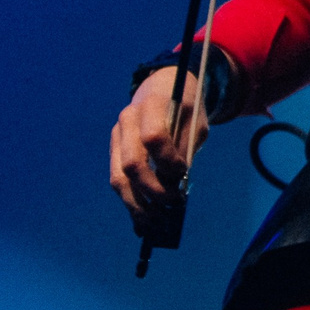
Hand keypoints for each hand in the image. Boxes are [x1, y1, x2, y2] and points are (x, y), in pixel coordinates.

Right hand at [110, 67, 207, 229]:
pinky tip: (142, 219)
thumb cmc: (185, 106)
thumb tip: (177, 185)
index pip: (154, 137)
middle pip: (131, 164)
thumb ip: (186, 148)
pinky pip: (117, 179)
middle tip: (172, 206)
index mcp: (152, 105)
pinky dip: (130, 201)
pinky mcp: (114, 149)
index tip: (183, 173)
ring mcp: (117, 135)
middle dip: (151, 191)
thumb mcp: (196, 120)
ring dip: (137, 204)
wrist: (161, 86)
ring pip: (118, 177)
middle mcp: (128, 119)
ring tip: (155, 223)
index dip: (168, 161)